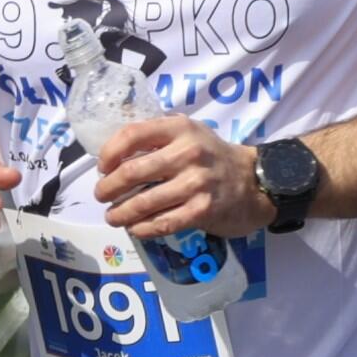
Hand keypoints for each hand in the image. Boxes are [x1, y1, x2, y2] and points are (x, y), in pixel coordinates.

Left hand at [92, 115, 268, 241]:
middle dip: (108, 188)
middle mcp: (188, 152)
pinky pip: (162, 223)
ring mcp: (196, 183)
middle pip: (131, 172)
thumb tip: (112, 158)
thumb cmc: (212, 157)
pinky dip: (142, 229)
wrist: (253, 181)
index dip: (108, 153)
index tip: (103, 168)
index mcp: (179, 128)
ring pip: (143, 202)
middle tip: (102, 196)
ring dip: (120, 213)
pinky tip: (135, 229)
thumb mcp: (188, 134)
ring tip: (113, 217)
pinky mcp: (202, 210)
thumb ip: (156, 139)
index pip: (131, 135)